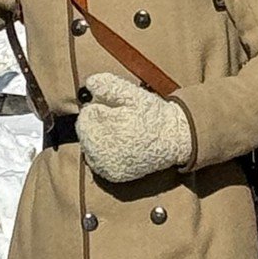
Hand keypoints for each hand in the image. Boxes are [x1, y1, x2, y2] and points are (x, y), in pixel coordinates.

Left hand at [77, 72, 192, 183]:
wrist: (172, 139)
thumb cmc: (152, 114)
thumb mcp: (132, 93)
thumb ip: (109, 85)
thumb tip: (89, 83)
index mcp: (109, 127)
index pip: (86, 115)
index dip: (98, 108)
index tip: (114, 109)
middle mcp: (105, 150)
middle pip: (84, 132)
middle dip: (96, 124)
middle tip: (117, 121)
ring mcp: (107, 166)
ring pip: (88, 147)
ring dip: (96, 139)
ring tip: (119, 134)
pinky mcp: (112, 175)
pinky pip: (95, 162)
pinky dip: (101, 154)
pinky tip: (117, 147)